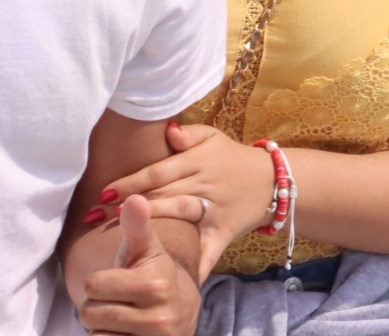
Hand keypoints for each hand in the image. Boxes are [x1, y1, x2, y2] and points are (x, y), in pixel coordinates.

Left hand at [75, 198, 201, 335]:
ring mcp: (154, 335)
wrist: (184, 315)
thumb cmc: (157, 278)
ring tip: (124, 318)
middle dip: (100, 306)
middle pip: (89, 311)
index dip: (101, 282)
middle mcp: (158, 312)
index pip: (93, 284)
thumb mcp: (149, 252)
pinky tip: (127, 333)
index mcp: (156, 282)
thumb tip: (133, 197)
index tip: (122, 281)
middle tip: (121, 301)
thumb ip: (138, 227)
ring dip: (103, 327)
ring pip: (94, 333)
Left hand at [98, 121, 269, 271]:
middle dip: (127, 206)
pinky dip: (194, 263)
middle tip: (93, 218)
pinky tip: (174, 277)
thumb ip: (190, 134)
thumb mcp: (215, 138)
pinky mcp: (223, 231)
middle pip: (162, 194)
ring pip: (178, 215)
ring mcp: (214, 208)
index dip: (130, 183)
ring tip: (118, 235)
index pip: (157, 172)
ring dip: (149, 225)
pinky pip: (208, 249)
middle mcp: (204, 184)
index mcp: (198, 162)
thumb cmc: (233, 159)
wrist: (274, 180)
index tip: (102, 195)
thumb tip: (167, 131)